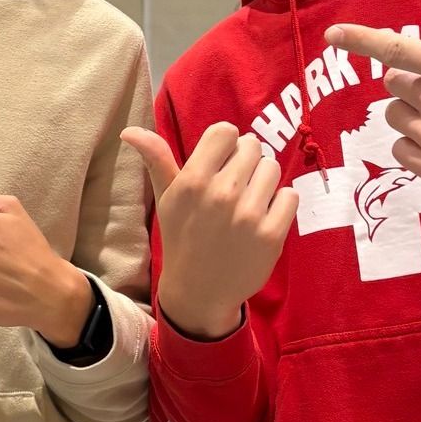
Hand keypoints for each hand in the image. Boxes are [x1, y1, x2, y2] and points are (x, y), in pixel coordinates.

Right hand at [121, 122, 297, 339]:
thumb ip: (156, 160)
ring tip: (248, 201)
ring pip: (273, 168)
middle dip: (246, 162)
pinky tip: (263, 217)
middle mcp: (221, 194)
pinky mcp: (272, 234)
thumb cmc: (182, 238)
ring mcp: (249, 215)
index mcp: (192, 181)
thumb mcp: (166, 199)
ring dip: (264, 181)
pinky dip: (280, 203)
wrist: (199, 291)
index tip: (221, 163)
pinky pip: (290, 195)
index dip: (226, 145)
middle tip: (234, 187)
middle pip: (253, 146)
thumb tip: (130, 130)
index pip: (226, 131)